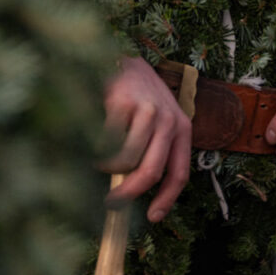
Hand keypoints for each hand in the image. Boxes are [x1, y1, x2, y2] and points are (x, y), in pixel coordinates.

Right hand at [98, 57, 191, 222]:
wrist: (121, 56)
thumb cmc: (137, 96)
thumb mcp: (156, 121)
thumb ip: (153, 151)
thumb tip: (133, 193)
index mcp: (182, 128)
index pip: (179, 174)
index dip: (166, 200)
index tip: (152, 218)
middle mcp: (169, 121)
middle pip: (151, 172)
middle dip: (129, 194)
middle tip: (111, 204)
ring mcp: (146, 111)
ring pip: (125, 160)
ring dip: (107, 167)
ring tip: (98, 160)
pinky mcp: (123, 102)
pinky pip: (107, 141)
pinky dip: (96, 149)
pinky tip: (93, 139)